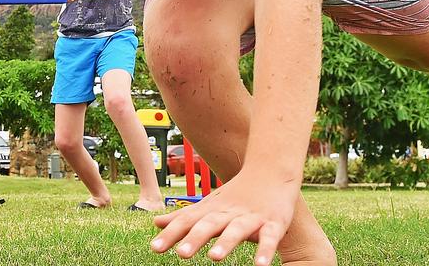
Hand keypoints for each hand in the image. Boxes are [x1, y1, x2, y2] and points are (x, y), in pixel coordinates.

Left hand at [150, 169, 296, 265]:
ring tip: (214, 257)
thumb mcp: (208, 206)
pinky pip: (269, 238)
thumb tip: (155, 223)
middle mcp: (229, 214)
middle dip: (196, 238)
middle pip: (210, 224)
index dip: (171, 234)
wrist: (271, 171)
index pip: (188, 221)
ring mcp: (251, 218)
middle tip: (181, 254)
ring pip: (237, 230)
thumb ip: (183, 217)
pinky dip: (265, 250)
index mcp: (212, 211)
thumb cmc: (236, 195)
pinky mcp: (274, 223)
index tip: (155, 248)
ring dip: (226, 243)